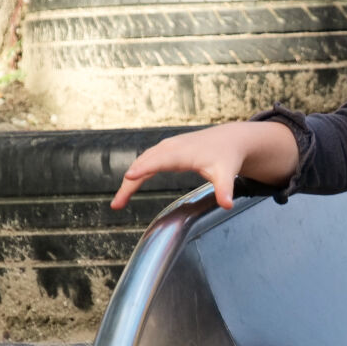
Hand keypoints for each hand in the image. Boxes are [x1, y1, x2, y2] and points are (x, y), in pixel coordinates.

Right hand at [110, 121, 298, 210]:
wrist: (229, 140)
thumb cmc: (226, 157)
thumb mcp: (227, 174)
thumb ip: (225, 189)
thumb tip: (227, 205)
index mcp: (183, 153)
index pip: (160, 161)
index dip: (144, 168)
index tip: (129, 177)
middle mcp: (171, 148)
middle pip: (144, 164)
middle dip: (129, 183)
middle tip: (117, 204)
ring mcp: (166, 147)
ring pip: (142, 162)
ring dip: (129, 181)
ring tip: (119, 202)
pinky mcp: (166, 150)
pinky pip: (146, 161)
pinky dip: (135, 173)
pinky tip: (129, 186)